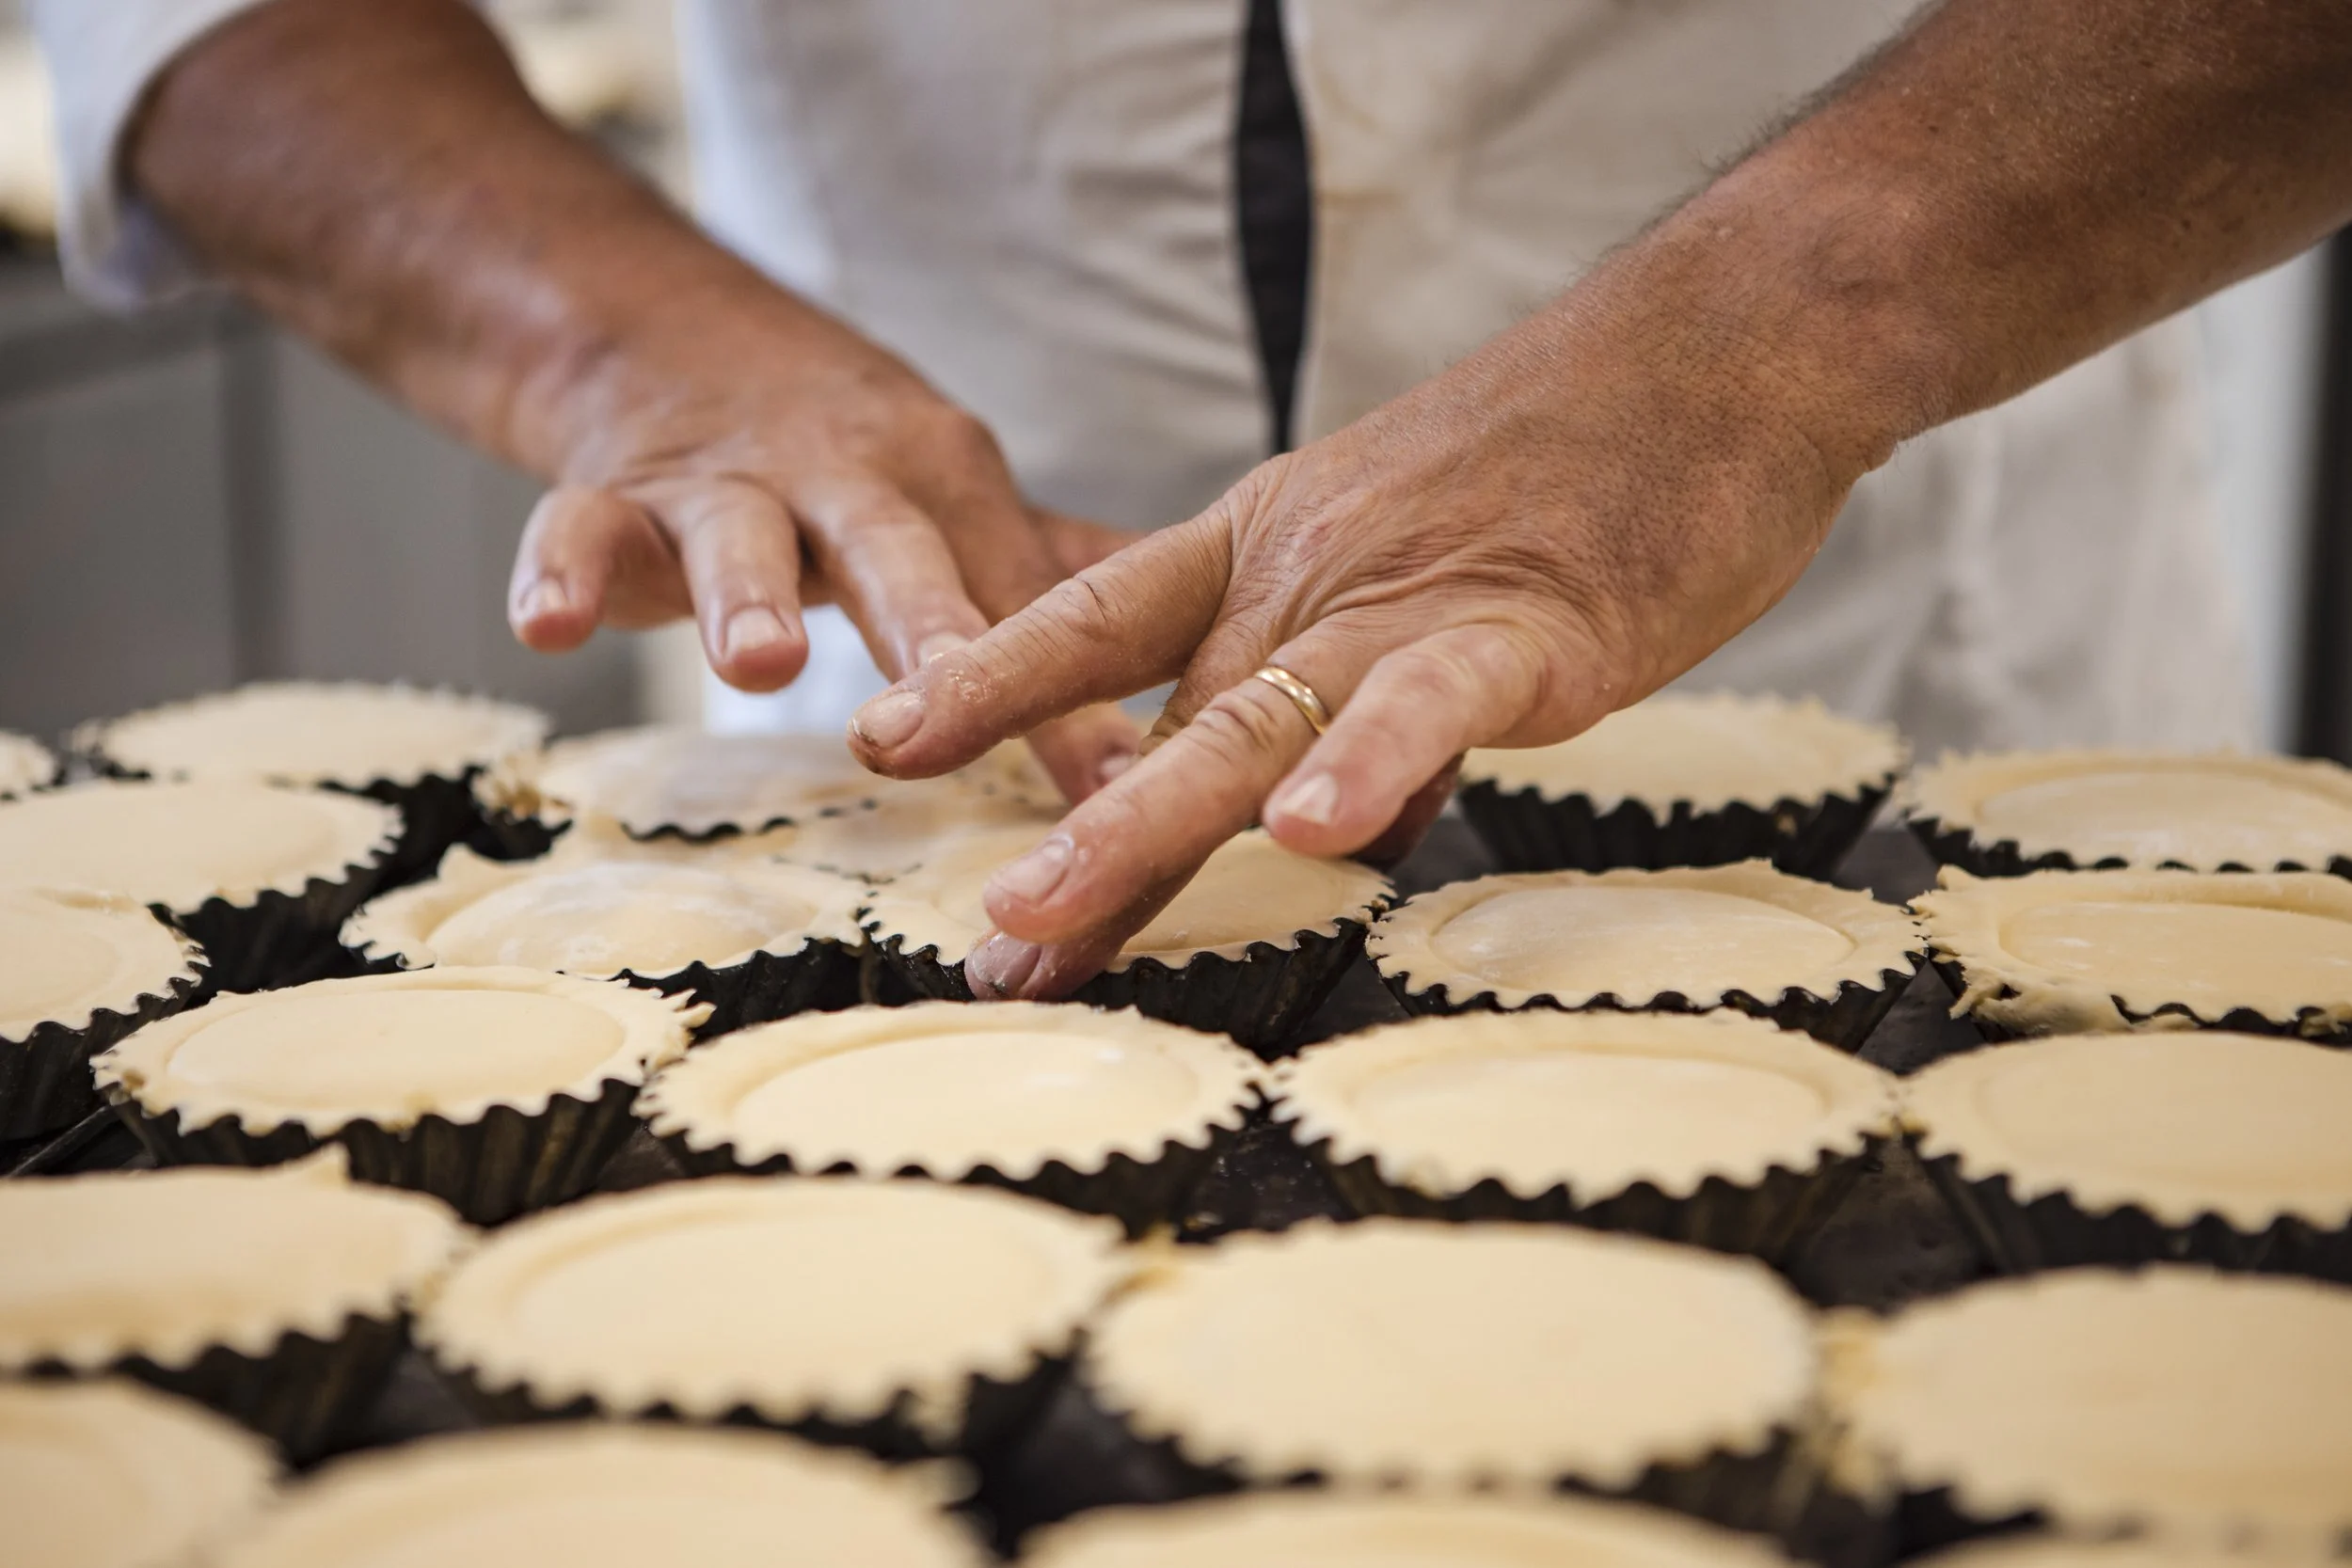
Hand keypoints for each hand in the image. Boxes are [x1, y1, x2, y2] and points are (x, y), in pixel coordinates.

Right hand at [121, 0, 1136, 804]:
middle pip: (890, 550)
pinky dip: (560, 571)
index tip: (1122, 792)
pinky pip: (578, 527)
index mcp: (946, 491)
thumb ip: (1062, 593)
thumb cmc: (852, 466)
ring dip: (744, 596)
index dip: (1070, 697)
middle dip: (922, 626)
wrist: (680, 339)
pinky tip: (546, 629)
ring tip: (755, 667)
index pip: (1018, 601)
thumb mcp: (961, 509)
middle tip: (948, 700)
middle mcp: (843, 479)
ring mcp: (725, 484)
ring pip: (733, 534)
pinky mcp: (615, 496)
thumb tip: (1221, 677)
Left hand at [845, 231, 1890, 995]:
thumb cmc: (1579, 460)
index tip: (888, 741)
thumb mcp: (1428, 570)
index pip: (1102, 614)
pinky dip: (1376, 765)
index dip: (991, 679)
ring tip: (1051, 917)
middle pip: (1163, 715)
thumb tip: (1336, 821)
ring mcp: (1414, 595)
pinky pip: (1434, 701)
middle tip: (985, 947)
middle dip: (1068, 839)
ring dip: (1148, 827)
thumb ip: (1362, 697)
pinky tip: (1320, 838)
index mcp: (1276, 542)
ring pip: (1255, 718)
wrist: (1719, 344)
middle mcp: (1316, 569)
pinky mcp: (1530, 622)